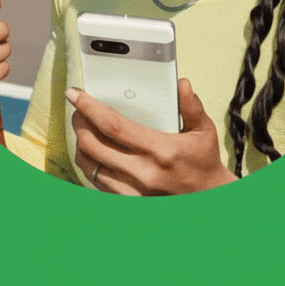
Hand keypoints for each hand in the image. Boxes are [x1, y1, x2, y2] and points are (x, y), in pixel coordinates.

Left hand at [69, 78, 237, 195]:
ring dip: (81, 144)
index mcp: (161, 150)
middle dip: (79, 123)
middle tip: (78, 110)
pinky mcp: (128, 201)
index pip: (114, 125)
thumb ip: (191, 106)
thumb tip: (182, 84)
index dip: (90, 108)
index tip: (76, 95)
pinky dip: (90, 164)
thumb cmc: (203, 163)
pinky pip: (96, 182)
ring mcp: (132, 190)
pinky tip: (93, 153)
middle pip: (93, 145)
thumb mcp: (204, 131)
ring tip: (84, 130)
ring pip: (89, 165)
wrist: (207, 197)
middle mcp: (143, 172)